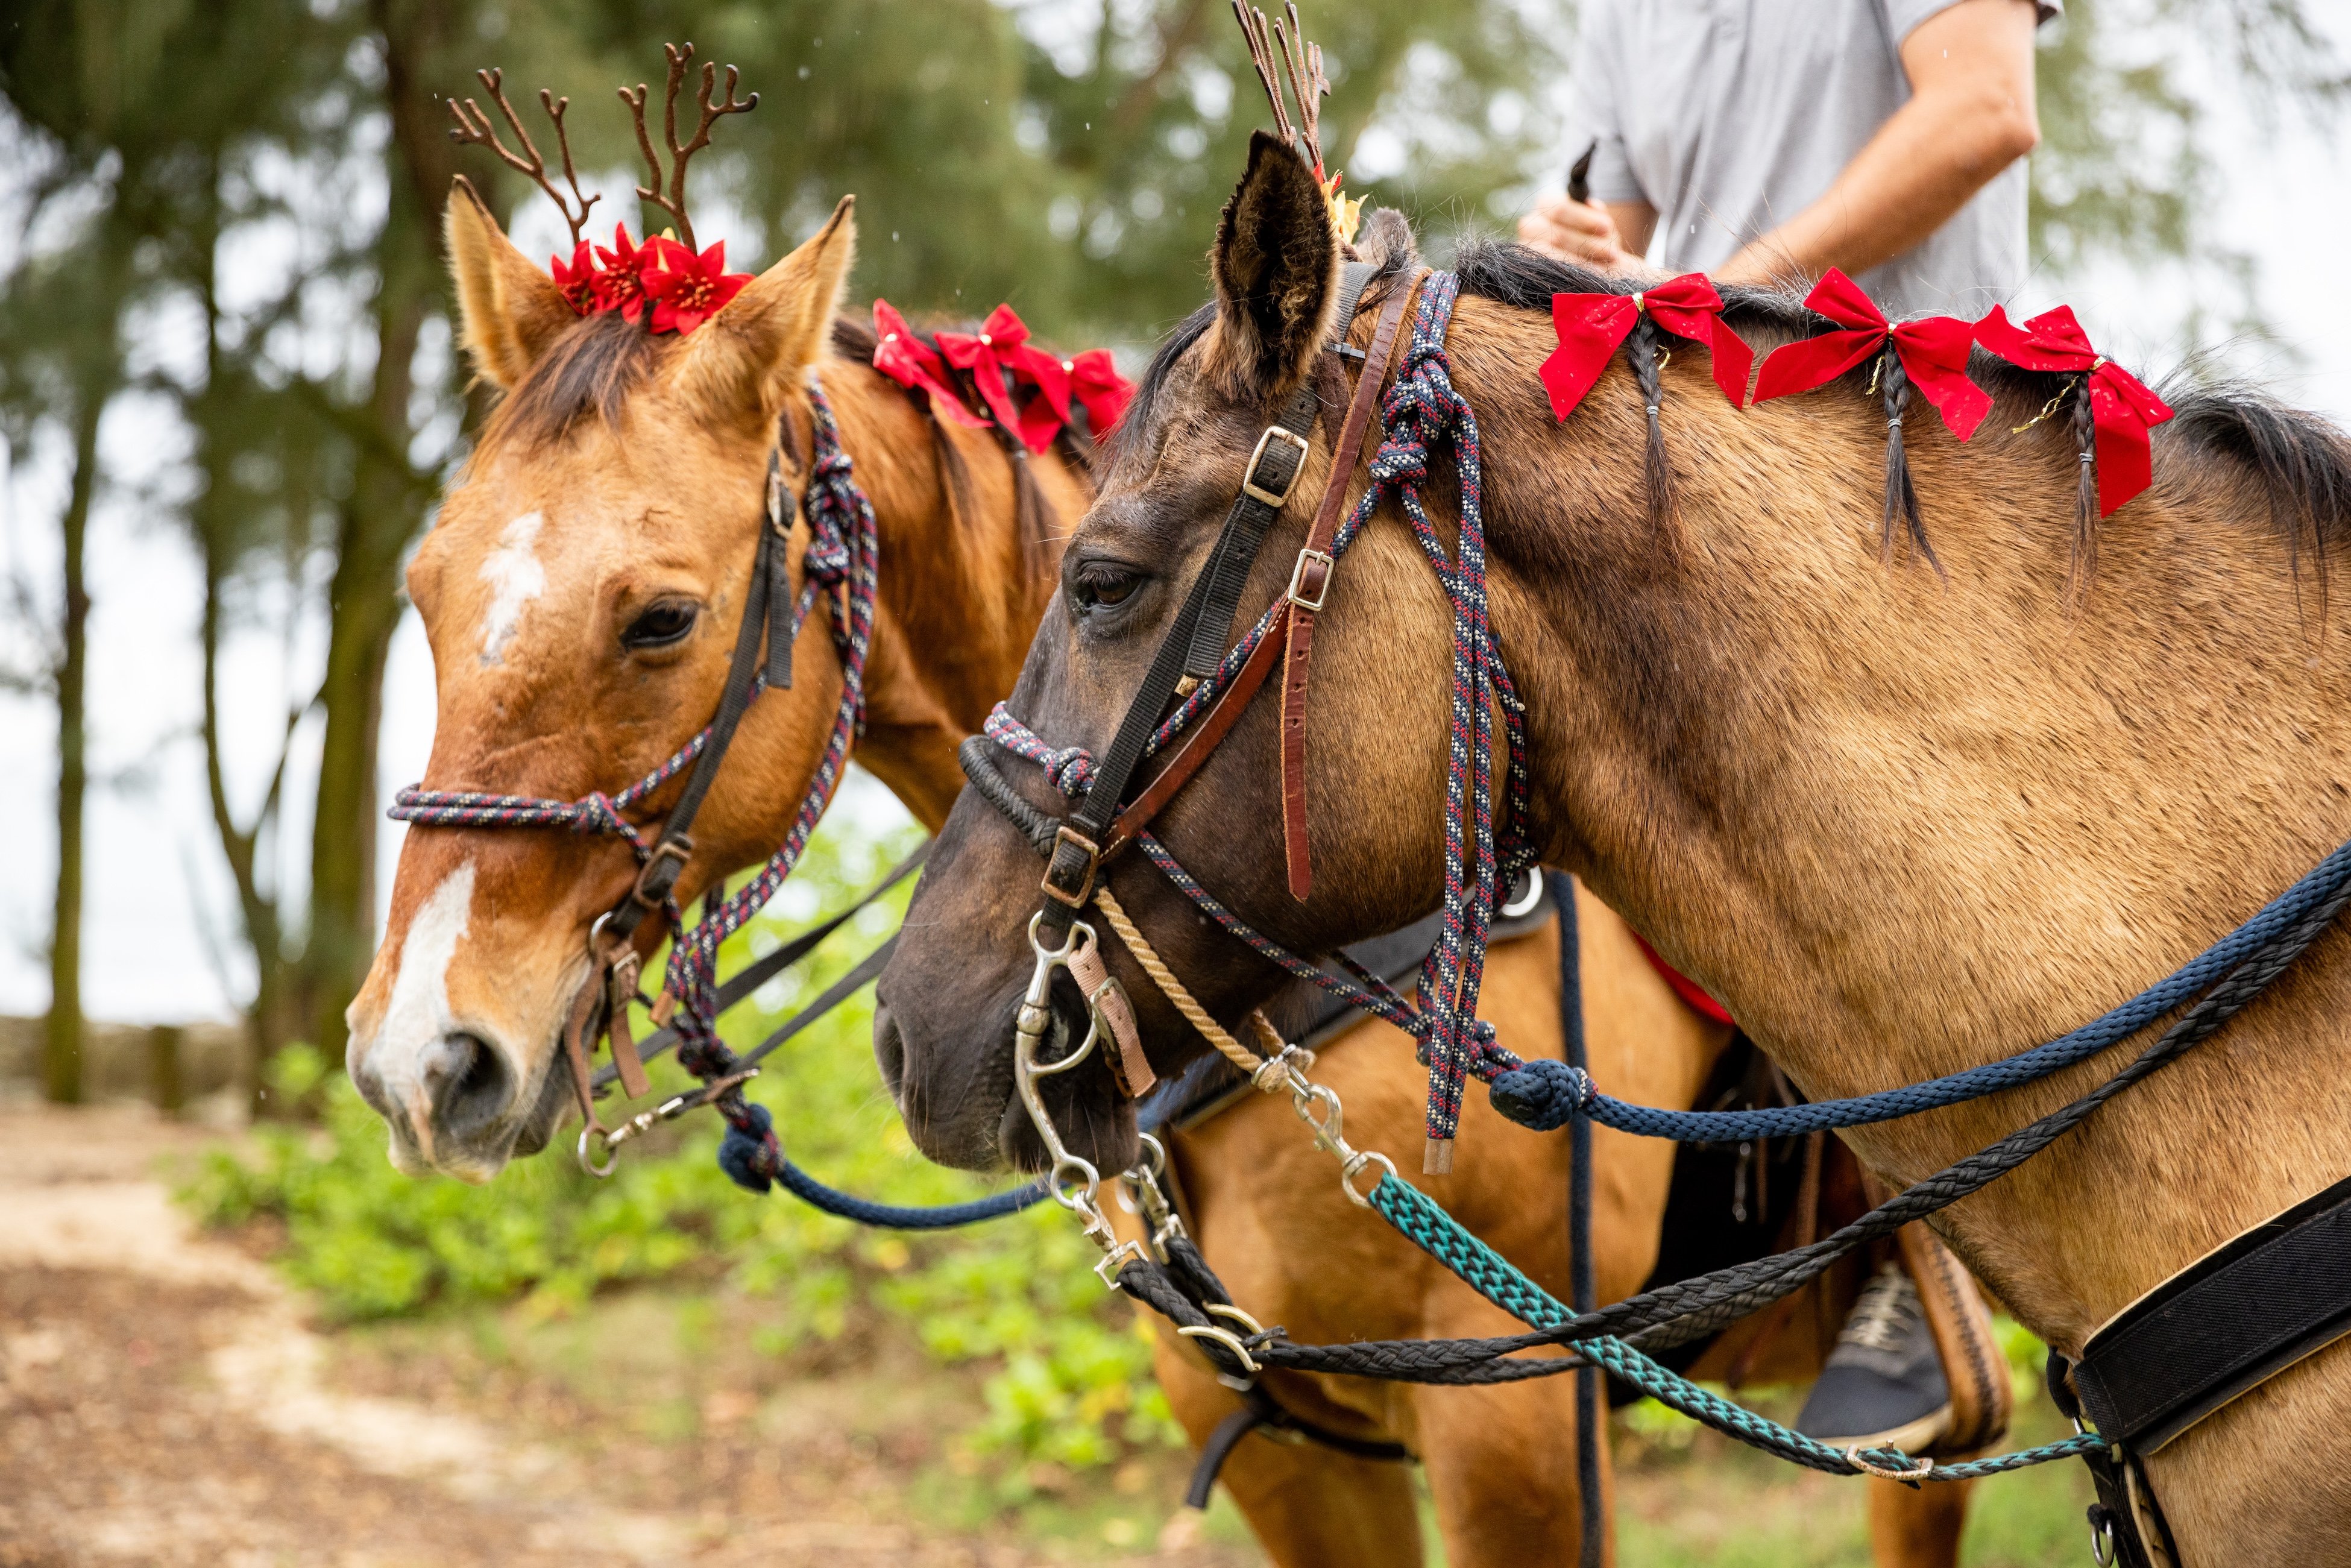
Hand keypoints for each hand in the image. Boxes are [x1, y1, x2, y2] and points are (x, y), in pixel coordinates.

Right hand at [1518, 193, 1633, 271]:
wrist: (1584, 260)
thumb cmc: (1591, 238)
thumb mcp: (1598, 222)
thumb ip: (1596, 214)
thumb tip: (1593, 207)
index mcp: (1545, 205)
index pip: (1560, 209)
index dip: (1584, 219)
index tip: (1606, 227)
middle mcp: (1529, 225)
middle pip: (1557, 236)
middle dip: (1588, 245)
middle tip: (1613, 254)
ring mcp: (1525, 250)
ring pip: (1553, 258)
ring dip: (1582, 264)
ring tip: (1604, 269)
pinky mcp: (1527, 272)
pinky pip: (1549, 276)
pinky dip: (1571, 277)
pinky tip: (1588, 280)